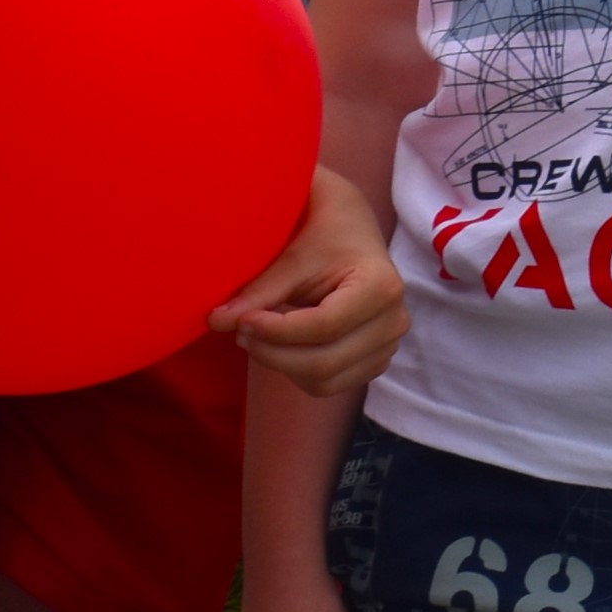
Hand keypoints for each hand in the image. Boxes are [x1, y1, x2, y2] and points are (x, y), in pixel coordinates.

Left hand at [213, 167, 406, 395]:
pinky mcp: (375, 359)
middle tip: (240, 330)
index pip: (323, 327)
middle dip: (272, 352)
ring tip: (260, 335)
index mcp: (382, 286)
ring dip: (282, 364)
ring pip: (323, 380)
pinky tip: (285, 343)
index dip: (274, 330)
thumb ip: (261, 289)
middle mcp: (394, 320)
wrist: (352, 227)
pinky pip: (328, 384)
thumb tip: (217, 322)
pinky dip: (298, 371)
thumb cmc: (327, 229)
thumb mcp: (295, 252)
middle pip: (323, 363)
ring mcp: (388, 344)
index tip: (239, 319)